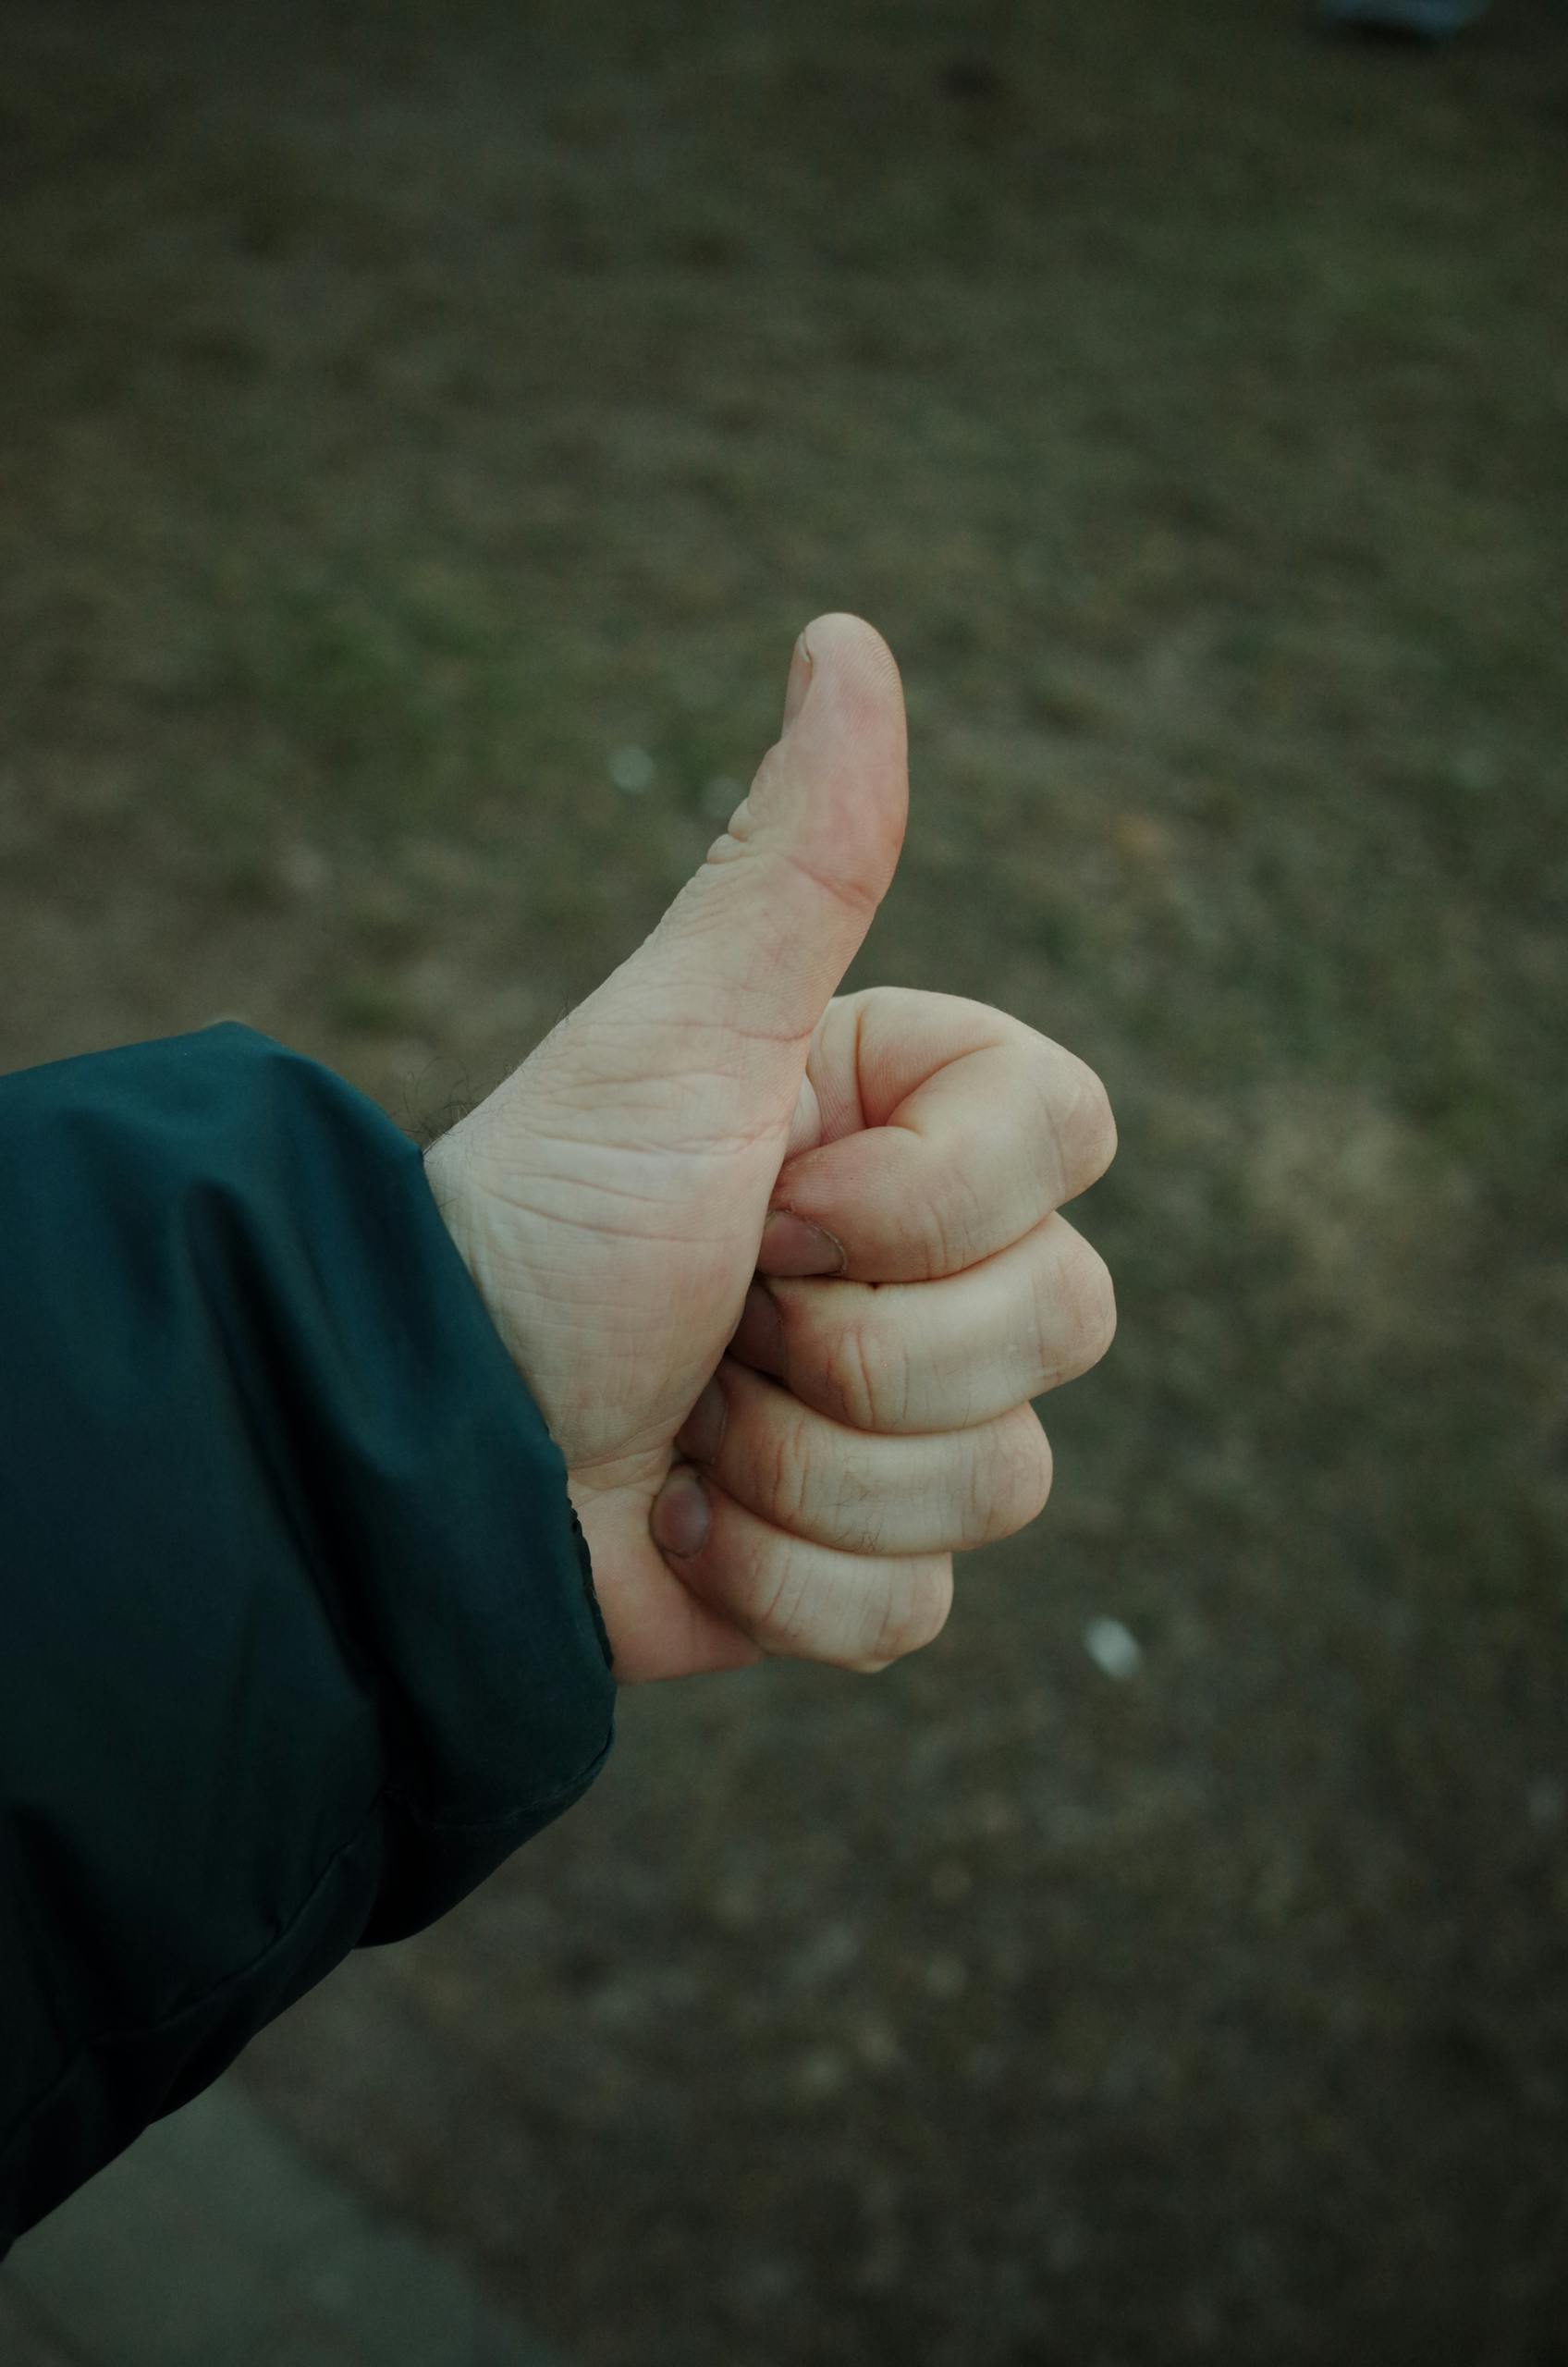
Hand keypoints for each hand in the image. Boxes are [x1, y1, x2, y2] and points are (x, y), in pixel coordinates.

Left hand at [422, 615, 1116, 1682]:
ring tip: (683, 1425)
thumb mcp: (675, 1037)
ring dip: (803, 1468)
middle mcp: (927, 1266)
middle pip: (1067, 1318)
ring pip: (1004, 1478)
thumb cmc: (542, 1220)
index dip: (930, 1197)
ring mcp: (903, 1422)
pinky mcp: (860, 1566)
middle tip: (720, 1316)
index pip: (1076, 1137)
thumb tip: (850, 635)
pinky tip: (674, 1526)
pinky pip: (919, 1607)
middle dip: (857, 1347)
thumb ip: (796, 861)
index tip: (768, 1197)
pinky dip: (774, 1580)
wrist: (418, 1448)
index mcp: (906, 1123)